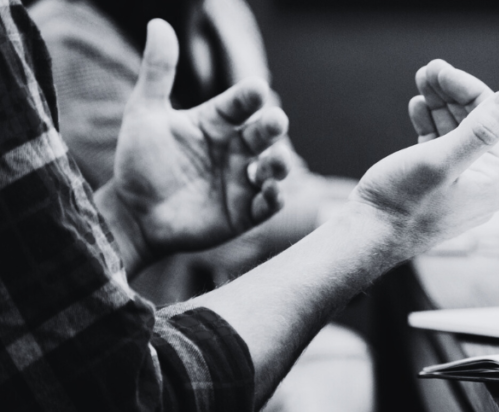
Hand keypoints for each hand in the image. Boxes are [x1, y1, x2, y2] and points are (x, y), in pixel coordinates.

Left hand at [96, 19, 289, 273]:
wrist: (132, 214)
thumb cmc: (139, 162)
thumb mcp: (144, 114)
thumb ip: (158, 72)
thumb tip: (158, 24)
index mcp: (216, 122)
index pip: (240, 104)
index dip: (249, 97)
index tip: (256, 90)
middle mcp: (235, 149)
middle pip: (263, 133)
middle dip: (273, 127)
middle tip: (274, 122)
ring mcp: (242, 180)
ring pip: (274, 168)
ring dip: (280, 164)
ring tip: (275, 161)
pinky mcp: (244, 212)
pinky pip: (268, 204)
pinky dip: (274, 198)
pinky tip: (270, 192)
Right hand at [349, 60, 498, 256]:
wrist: (367, 237)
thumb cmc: (401, 203)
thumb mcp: (440, 161)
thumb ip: (479, 131)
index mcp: (497, 181)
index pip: (495, 120)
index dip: (469, 90)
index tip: (440, 70)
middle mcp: (485, 184)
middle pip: (477, 124)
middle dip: (453, 94)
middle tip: (428, 69)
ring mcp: (462, 185)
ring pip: (457, 132)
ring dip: (440, 104)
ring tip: (421, 80)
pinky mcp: (439, 185)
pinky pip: (442, 146)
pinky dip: (431, 124)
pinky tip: (417, 106)